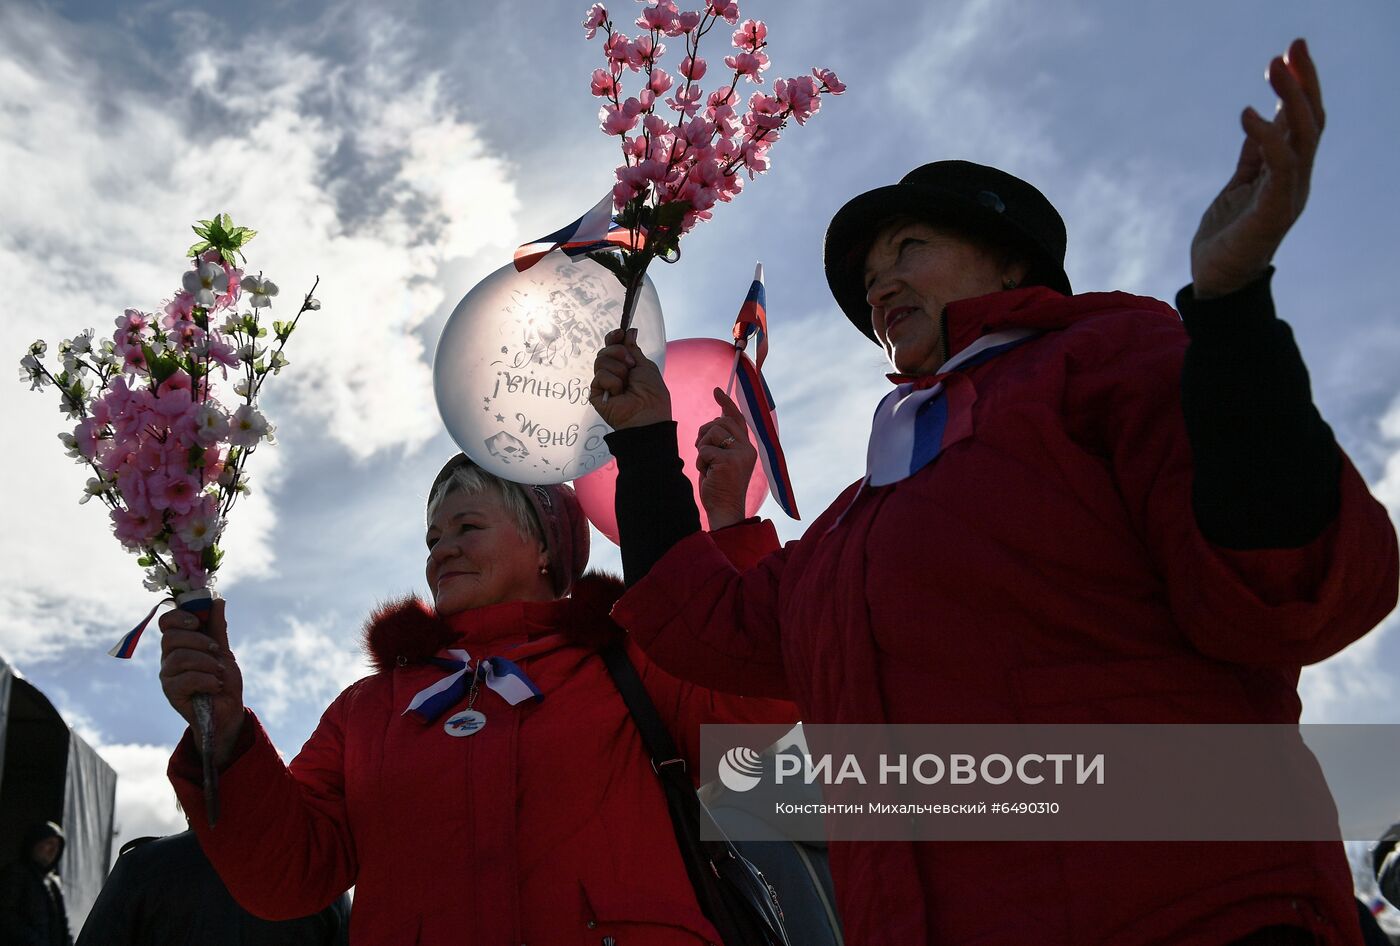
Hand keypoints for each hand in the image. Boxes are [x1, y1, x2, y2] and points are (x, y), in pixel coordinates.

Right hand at [159, 599, 245, 767]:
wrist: (228, 710)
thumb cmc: (223, 679)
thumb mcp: (223, 650)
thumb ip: (217, 627)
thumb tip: (218, 599)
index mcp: (180, 643)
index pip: (166, 622)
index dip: (180, 616)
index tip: (199, 621)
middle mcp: (169, 657)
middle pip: (171, 637)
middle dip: (199, 641)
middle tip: (217, 651)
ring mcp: (168, 675)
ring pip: (179, 657)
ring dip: (206, 662)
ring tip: (219, 672)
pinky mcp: (171, 693)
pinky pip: (184, 679)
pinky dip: (206, 679)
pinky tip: (215, 685)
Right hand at [589, 327, 672, 428]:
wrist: (647, 414)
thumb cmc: (652, 393)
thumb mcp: (645, 366)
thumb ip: (633, 349)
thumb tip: (630, 331)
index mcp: (625, 365)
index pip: (612, 345)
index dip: (614, 337)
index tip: (620, 333)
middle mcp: (612, 372)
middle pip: (605, 350)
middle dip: (619, 353)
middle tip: (631, 366)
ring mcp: (603, 383)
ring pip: (601, 361)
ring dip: (618, 370)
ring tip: (626, 384)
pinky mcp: (595, 393)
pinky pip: (600, 376)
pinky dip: (612, 383)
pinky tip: (618, 394)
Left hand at [696, 387, 757, 529]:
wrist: (725, 510)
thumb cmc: (720, 487)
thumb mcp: (722, 460)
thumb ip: (722, 442)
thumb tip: (715, 421)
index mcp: (747, 448)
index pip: (737, 419)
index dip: (726, 403)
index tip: (716, 391)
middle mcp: (747, 448)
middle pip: (720, 422)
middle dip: (705, 433)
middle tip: (702, 451)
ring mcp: (740, 454)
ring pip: (712, 432)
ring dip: (702, 448)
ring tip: (707, 465)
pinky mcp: (729, 461)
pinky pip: (705, 449)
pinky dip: (700, 461)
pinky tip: (707, 474)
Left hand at [1190, 38, 1323, 299]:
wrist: (1216, 283)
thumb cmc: (1228, 238)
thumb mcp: (1240, 186)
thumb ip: (1253, 156)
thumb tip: (1258, 121)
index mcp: (1290, 174)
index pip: (1304, 121)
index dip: (1300, 86)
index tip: (1288, 52)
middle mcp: (1297, 181)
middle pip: (1312, 121)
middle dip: (1305, 81)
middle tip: (1292, 45)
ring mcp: (1288, 196)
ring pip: (1303, 137)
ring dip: (1291, 99)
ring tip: (1273, 67)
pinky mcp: (1272, 212)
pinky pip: (1277, 166)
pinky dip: (1266, 137)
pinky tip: (1247, 114)